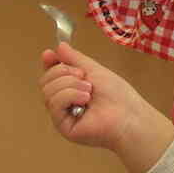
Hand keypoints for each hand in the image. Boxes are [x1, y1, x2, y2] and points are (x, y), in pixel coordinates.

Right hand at [39, 42, 173, 172]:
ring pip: (48, 91)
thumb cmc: (117, 95)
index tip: (49, 54)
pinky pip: (54, 104)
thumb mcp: (94, 70)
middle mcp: (64, 102)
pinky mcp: (63, 126)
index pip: (51, 75)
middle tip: (82, 75)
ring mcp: (62, 115)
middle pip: (45, 81)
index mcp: (71, 88)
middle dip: (63, 72)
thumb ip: (75, 58)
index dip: (48, 64)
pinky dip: (69, 96)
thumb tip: (60, 46)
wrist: (128, 114)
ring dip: (70, 85)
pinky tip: (85, 99)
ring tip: (89, 90)